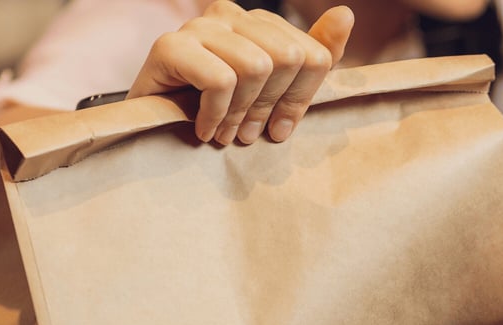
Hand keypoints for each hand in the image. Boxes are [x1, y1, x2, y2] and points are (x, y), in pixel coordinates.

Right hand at [128, 0, 353, 145]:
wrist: (157, 130)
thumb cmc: (221, 113)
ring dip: (241, 114)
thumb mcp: (277, 93)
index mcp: (260, 23)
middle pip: (289, 57)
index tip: (281, 125)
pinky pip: (220, 80)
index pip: (314, 54)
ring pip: (255, 67)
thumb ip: (316, 57)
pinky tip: (204, 128)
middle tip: (250, 133)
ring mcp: (199, 26)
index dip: (302, 98)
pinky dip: (216, 115)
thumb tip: (345, 15)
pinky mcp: (169, 46)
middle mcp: (230, 14)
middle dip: (272, 105)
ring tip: (226, 134)